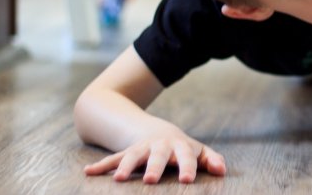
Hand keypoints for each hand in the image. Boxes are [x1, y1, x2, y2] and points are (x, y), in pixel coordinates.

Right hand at [84, 133, 225, 183]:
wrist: (156, 130)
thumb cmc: (181, 148)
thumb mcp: (197, 150)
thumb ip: (211, 159)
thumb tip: (222, 170)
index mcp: (179, 146)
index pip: (186, 156)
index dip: (187, 167)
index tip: (187, 180)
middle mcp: (159, 146)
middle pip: (157, 155)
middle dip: (155, 167)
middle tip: (152, 180)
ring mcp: (141, 148)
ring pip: (132, 156)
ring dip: (126, 167)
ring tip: (120, 180)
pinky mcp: (126, 152)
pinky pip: (112, 159)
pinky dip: (101, 166)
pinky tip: (88, 172)